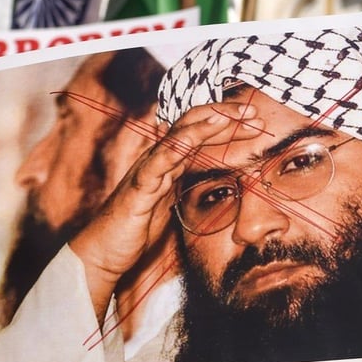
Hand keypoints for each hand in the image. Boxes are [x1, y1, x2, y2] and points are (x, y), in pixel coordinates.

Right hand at [69, 102, 264, 321]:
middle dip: (225, 116)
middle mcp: (158, 159)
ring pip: (178, 137)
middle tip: (255, 111)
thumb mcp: (170, 202)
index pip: (202, 134)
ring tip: (231, 116)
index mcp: (169, 163)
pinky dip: (174, 147)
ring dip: (207, 124)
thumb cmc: (135, 229)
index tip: (257, 122)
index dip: (229, 125)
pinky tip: (191, 139)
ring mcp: (147, 170)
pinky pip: (157, 163)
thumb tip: (211, 179)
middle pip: (193, 125)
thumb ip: (185, 184)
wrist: (104, 251)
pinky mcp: (138, 188)